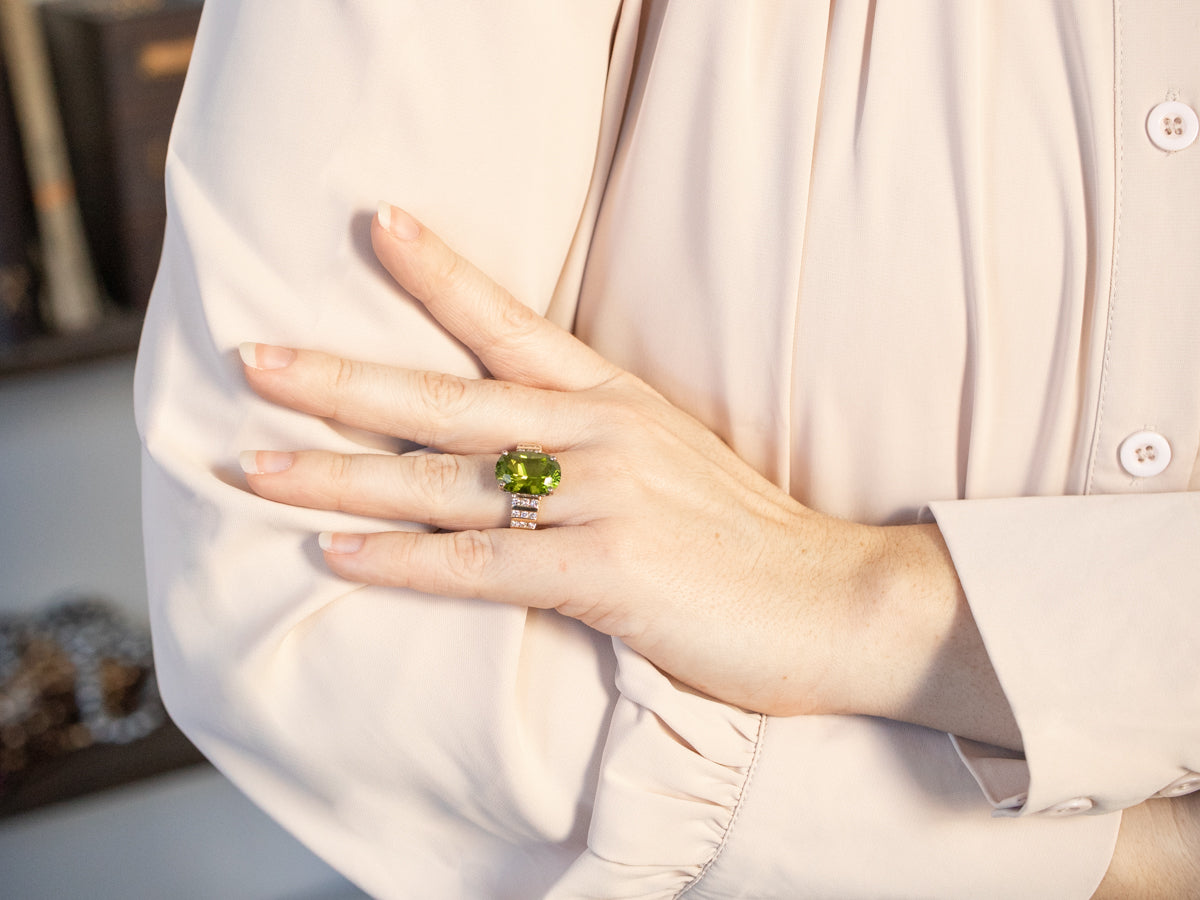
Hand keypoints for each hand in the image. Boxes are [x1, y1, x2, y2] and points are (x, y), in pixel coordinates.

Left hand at [239, 203, 1017, 743]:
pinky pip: (479, 565)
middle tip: (256, 359)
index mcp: (617, 402)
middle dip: (340, 380)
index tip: (378, 226)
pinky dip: (402, 563)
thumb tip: (520, 457)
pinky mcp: (606, 572)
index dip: (440, 272)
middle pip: (446, 399)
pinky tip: (337, 556)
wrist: (840, 601)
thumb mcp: (674, 463)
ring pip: (442, 482)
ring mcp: (602, 499)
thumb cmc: (754, 542)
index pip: (512, 321)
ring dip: (339, 477)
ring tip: (254, 467)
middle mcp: (600, 435)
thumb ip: (599, 447)